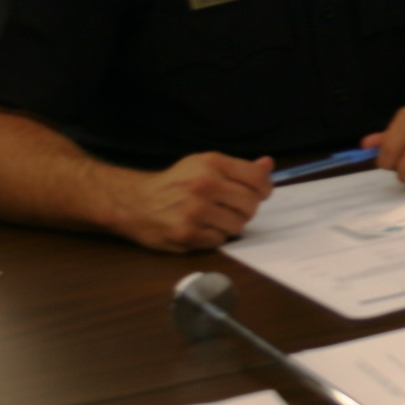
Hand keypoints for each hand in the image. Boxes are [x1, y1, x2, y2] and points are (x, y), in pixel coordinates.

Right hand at [118, 152, 272, 252]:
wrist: (136, 202)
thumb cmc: (176, 183)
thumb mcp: (204, 165)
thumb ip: (239, 168)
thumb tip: (268, 165)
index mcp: (212, 164)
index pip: (257, 178)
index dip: (264, 188)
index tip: (260, 193)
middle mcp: (204, 185)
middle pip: (251, 204)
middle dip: (246, 209)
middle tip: (232, 208)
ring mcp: (195, 211)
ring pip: (238, 225)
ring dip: (230, 224)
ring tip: (214, 218)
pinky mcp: (186, 234)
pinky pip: (219, 240)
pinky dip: (214, 237)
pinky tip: (201, 228)